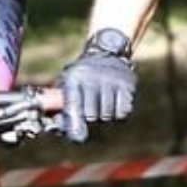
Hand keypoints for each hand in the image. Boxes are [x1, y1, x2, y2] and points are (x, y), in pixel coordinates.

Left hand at [58, 29, 136, 143]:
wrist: (106, 52)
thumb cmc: (82, 76)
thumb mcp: (67, 84)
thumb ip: (61, 107)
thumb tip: (58, 126)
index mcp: (73, 78)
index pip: (73, 107)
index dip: (75, 123)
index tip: (78, 135)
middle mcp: (92, 77)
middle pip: (91, 115)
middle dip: (90, 116)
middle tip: (91, 105)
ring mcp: (111, 79)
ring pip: (107, 115)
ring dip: (105, 114)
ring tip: (102, 100)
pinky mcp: (127, 83)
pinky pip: (123, 112)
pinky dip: (119, 112)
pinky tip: (115, 100)